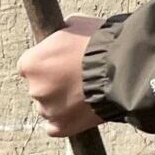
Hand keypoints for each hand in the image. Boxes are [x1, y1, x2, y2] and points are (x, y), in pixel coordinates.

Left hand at [16, 16, 103, 137]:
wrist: (126, 69)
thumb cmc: (101, 44)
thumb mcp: (75, 26)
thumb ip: (59, 36)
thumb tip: (59, 39)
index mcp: (31, 63)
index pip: (28, 66)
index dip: (45, 64)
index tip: (59, 64)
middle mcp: (34, 88)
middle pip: (39, 87)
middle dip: (53, 83)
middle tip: (76, 78)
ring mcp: (48, 110)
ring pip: (47, 108)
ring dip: (59, 103)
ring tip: (83, 94)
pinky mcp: (62, 128)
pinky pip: (56, 127)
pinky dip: (64, 121)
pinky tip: (77, 112)